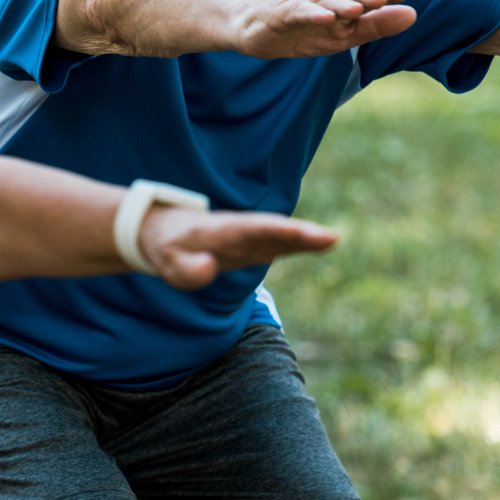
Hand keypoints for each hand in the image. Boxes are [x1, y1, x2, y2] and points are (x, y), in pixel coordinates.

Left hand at [138, 207, 338, 290]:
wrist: (165, 231)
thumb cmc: (167, 248)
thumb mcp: (167, 263)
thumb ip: (187, 270)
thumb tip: (210, 269)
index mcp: (218, 231)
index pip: (249, 230)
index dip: (273, 231)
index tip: (297, 232)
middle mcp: (238, 229)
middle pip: (272, 229)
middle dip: (299, 233)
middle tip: (330, 236)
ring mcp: (248, 236)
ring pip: (280, 234)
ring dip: (305, 237)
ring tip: (334, 238)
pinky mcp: (253, 245)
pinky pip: (280, 242)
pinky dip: (300, 242)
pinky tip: (324, 242)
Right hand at [234, 0, 416, 58]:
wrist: (255, 32)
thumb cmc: (303, 32)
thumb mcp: (344, 35)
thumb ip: (376, 25)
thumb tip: (414, 14)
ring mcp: (298, 2)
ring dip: (339, 2)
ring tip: (357, 9)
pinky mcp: (278, 14)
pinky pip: (295, 11)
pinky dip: (310, 13)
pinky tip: (325, 18)